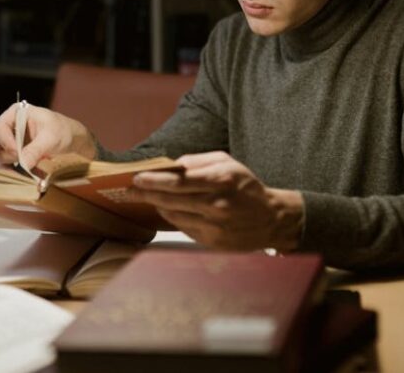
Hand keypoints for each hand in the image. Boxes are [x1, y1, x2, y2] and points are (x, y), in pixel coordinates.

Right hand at [0, 104, 96, 167]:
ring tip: (16, 176)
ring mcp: (8, 141)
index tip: (17, 154)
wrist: (72, 140)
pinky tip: (13, 180)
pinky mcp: (12, 154)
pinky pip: (0, 164)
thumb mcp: (51, 138)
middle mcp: (8, 126)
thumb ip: (36, 150)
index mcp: (16, 114)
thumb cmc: (63, 131)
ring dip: (2, 166)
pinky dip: (4, 172)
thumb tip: (23, 164)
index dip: (5, 142)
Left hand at [127, 151, 302, 251]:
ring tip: (151, 197)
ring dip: (159, 205)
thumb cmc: (246, 187)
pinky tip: (170, 210)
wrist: (271, 219)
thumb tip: (171, 166)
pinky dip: (174, 218)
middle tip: (132, 190)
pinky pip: (184, 228)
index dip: (154, 180)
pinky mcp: (212, 242)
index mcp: (221, 180)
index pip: (178, 181)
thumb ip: (198, 162)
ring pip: (174, 215)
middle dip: (148, 193)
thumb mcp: (227, 163)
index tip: (137, 178)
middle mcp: (217, 205)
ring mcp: (214, 226)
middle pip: (171, 199)